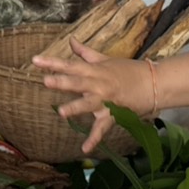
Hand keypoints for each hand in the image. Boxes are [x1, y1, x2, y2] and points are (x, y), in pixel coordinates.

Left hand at [33, 40, 153, 152]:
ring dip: (76, 107)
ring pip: (89, 103)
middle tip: (46, 81)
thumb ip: (85, 52)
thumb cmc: (129, 70)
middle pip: (78, 82)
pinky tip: (85, 149)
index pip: (70, 64)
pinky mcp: (114, 114)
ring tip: (62, 112)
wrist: (154, 83)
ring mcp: (106, 99)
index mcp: (95, 69)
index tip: (35, 60)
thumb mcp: (105, 59)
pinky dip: (94, 139)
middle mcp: (98, 83)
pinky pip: (103, 128)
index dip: (52, 62)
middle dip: (63, 81)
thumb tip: (70, 40)